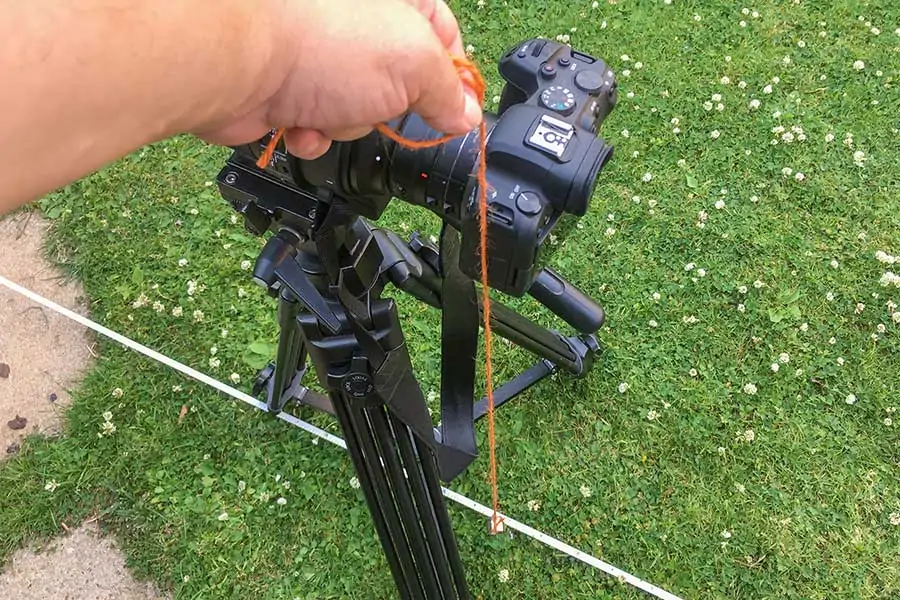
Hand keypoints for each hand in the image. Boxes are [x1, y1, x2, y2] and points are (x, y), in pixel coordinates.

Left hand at [195, 0, 481, 158]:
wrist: (237, 60)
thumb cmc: (320, 42)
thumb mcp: (415, 63)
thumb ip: (448, 90)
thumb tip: (466, 114)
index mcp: (395, 1)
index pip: (443, 34)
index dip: (453, 76)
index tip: (456, 108)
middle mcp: (357, 22)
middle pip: (398, 83)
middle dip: (388, 107)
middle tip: (375, 100)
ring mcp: (321, 56)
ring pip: (358, 111)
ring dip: (345, 123)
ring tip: (326, 106)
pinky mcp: (288, 87)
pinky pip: (318, 124)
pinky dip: (311, 132)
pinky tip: (299, 121)